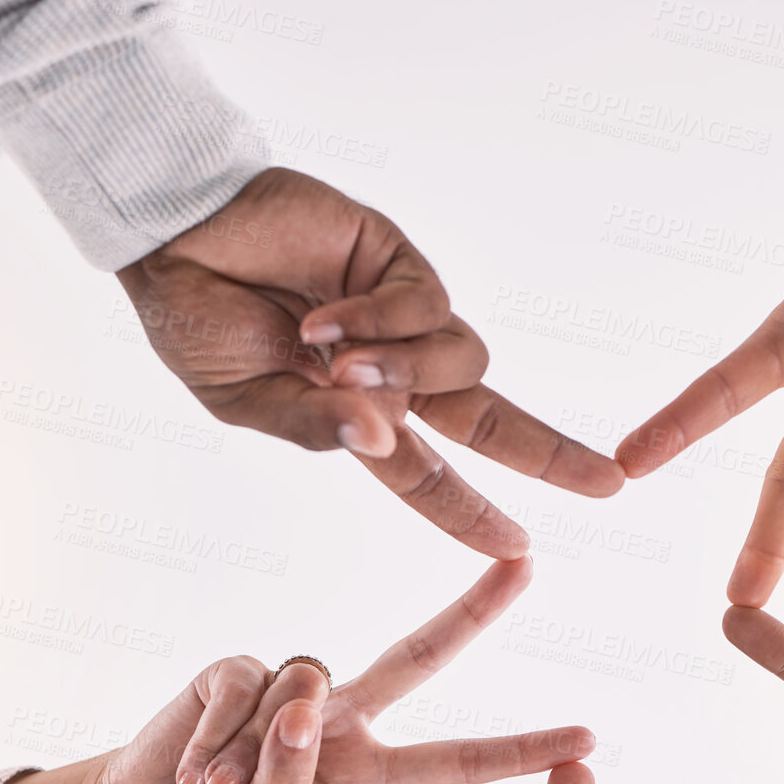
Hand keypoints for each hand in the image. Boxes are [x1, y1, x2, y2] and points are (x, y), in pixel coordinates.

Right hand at [0, 559, 593, 783]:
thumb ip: (286, 773)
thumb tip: (302, 701)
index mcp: (370, 773)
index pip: (456, 760)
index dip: (519, 750)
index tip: (588, 740)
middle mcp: (342, 718)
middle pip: (418, 656)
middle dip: (473, 611)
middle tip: (526, 567)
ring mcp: (291, 686)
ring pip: (303, 684)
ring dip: (252, 749)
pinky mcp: (236, 668)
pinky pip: (242, 683)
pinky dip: (215, 733)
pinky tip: (193, 765)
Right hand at [116, 167, 622, 558]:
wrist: (172, 235)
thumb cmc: (195, 320)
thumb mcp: (243, 400)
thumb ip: (313, 426)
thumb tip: (383, 443)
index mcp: (354, 416)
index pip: (428, 474)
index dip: (472, 512)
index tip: (518, 548)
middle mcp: (390, 370)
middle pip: (489, 419)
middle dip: (549, 452)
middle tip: (611, 483)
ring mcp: (400, 316)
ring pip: (461, 362)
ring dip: (405, 370)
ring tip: (329, 356)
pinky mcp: (399, 260)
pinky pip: (428, 305)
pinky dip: (380, 318)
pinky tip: (324, 314)